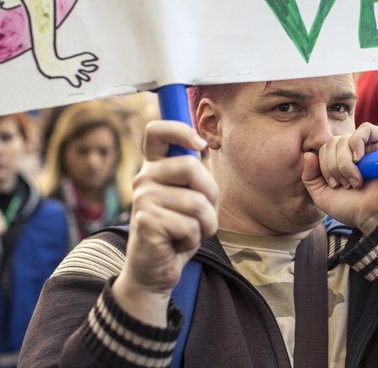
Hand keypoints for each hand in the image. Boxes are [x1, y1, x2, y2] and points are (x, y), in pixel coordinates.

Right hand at [113, 121, 217, 325]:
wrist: (155, 270)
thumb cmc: (178, 232)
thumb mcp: (191, 198)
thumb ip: (194, 177)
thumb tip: (198, 148)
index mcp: (155, 168)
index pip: (156, 131)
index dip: (180, 130)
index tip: (198, 145)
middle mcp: (144, 178)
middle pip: (191, 166)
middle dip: (210, 195)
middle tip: (201, 215)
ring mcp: (142, 199)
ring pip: (197, 202)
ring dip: (205, 224)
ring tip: (188, 233)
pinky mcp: (147, 222)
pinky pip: (190, 225)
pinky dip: (193, 240)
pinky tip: (177, 244)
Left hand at [302, 123, 377, 235]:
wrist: (374, 217)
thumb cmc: (351, 208)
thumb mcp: (322, 195)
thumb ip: (310, 176)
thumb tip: (308, 154)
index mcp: (342, 160)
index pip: (324, 148)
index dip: (324, 165)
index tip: (334, 185)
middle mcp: (356, 151)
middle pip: (333, 142)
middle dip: (334, 166)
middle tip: (345, 185)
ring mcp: (371, 147)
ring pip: (346, 139)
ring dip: (345, 162)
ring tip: (355, 180)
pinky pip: (367, 129)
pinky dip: (357, 143)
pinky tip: (358, 160)